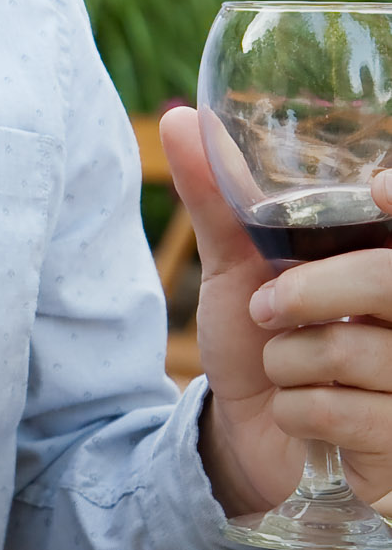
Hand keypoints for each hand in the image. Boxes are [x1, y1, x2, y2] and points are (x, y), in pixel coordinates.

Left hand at [163, 104, 391, 517]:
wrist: (249, 431)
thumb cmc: (259, 337)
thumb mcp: (237, 266)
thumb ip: (219, 196)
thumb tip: (178, 118)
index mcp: (385, 265)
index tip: (378, 188)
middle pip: (386, 281)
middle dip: (311, 292)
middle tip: (265, 308)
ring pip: (353, 351)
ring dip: (288, 360)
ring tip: (282, 365)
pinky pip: (344, 413)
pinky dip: (296, 409)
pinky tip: (297, 412)